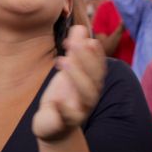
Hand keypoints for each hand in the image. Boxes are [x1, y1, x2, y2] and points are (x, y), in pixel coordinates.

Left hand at [33, 25, 105, 141]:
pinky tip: (56, 101)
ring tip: (62, 60)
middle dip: (85, 59)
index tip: (87, 39)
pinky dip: (64, 110)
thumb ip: (75, 50)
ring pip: (86, 95)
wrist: (53, 125)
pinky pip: (69, 117)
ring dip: (76, 77)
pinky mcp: (65, 123)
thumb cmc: (63, 95)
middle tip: (70, 42)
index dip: (95, 53)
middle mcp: (90, 96)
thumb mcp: (68, 70)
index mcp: (92, 82)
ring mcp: (80, 110)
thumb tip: (80, 27)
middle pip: (94, 77)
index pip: (99, 66)